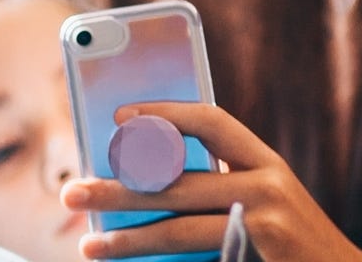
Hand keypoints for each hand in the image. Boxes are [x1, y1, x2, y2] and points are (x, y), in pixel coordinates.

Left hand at [58, 102, 361, 261]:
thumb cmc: (287, 248)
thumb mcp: (256, 208)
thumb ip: (213, 191)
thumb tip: (136, 185)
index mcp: (263, 162)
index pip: (210, 120)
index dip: (163, 113)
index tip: (118, 116)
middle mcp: (268, 181)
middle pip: (178, 179)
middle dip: (119, 187)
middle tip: (74, 191)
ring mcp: (268, 216)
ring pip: (180, 225)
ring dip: (128, 237)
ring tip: (89, 245)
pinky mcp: (264, 244)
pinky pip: (198, 253)